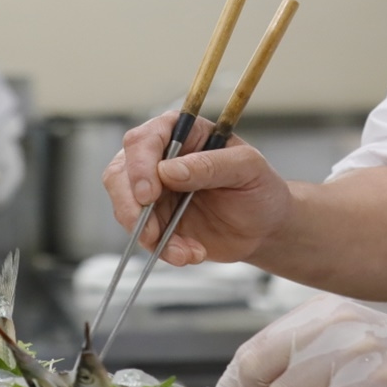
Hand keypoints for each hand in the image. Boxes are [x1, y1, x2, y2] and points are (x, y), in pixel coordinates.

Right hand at [102, 111, 293, 266]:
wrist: (265, 227)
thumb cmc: (259, 187)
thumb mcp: (247, 168)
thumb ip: (211, 165)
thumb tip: (168, 170)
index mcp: (181, 133)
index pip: (144, 140)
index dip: (139, 166)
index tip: (149, 194)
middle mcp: (160, 159)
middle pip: (120, 173)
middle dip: (129, 206)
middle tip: (150, 231)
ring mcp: (155, 191)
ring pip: (126, 209)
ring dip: (150, 235)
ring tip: (186, 251)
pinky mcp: (156, 221)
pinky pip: (144, 236)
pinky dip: (164, 250)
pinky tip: (191, 253)